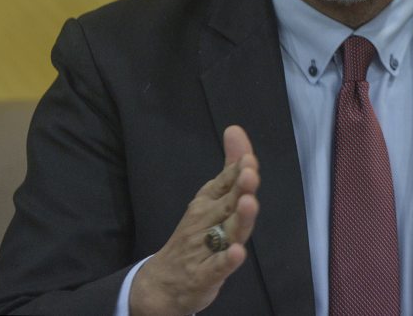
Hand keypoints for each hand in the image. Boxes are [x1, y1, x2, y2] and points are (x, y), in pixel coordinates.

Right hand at [129, 125, 259, 315]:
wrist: (163, 283)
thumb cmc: (195, 236)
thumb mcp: (211, 199)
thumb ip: (229, 168)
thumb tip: (235, 129)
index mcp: (209, 202)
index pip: (225, 182)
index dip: (238, 172)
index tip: (249, 159)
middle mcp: (206, 221)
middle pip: (227, 203)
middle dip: (240, 189)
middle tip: (250, 173)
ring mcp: (205, 249)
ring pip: (226, 232)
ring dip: (238, 218)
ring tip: (248, 204)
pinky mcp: (205, 276)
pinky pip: (217, 267)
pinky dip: (226, 261)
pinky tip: (237, 253)